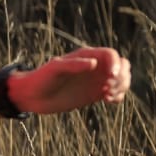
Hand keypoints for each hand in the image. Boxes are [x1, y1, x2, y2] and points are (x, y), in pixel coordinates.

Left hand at [12, 47, 131, 115]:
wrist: (33, 96)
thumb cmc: (41, 79)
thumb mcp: (55, 69)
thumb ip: (73, 65)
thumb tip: (94, 63)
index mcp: (86, 56)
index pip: (111, 55)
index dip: (116, 64)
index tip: (110, 77)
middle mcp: (94, 67)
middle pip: (122, 65)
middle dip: (122, 76)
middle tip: (107, 87)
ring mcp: (96, 80)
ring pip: (122, 79)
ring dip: (122, 87)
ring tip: (106, 96)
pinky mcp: (95, 94)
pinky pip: (116, 93)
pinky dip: (118, 96)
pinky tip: (107, 100)